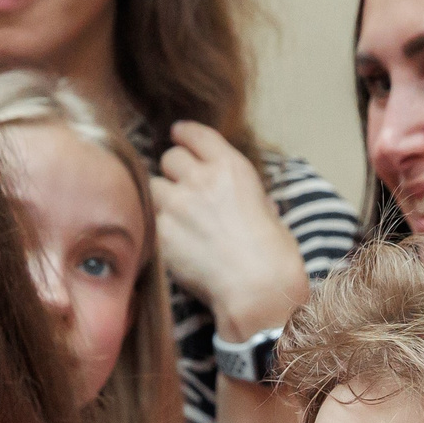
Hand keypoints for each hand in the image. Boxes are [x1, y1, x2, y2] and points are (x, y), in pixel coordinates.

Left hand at [150, 123, 309, 342]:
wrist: (258, 288)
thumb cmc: (274, 254)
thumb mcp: (267, 210)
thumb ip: (247, 195)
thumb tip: (244, 198)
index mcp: (231, 168)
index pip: (196, 135)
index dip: (184, 134)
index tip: (178, 135)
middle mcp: (201, 178)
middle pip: (170, 158)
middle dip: (175, 170)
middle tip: (182, 187)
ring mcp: (177, 204)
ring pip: (154, 186)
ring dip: (162, 198)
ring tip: (175, 217)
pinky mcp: (161, 232)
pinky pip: (149, 219)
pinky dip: (156, 226)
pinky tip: (171, 240)